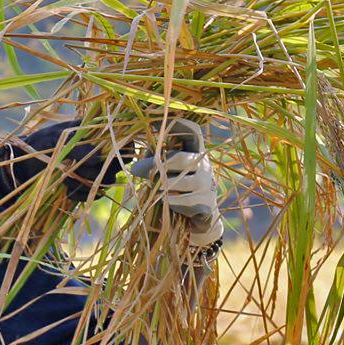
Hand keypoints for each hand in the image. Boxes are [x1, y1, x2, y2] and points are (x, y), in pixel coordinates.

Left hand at [133, 120, 223, 252]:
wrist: (201, 222)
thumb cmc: (179, 191)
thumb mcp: (169, 171)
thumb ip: (158, 158)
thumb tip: (142, 148)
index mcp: (196, 152)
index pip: (192, 132)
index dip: (178, 125)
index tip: (155, 122)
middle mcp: (205, 166)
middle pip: (178, 158)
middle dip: (154, 165)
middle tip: (136, 170)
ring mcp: (207, 185)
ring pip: (177, 182)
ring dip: (160, 186)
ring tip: (154, 190)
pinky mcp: (206, 205)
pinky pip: (180, 202)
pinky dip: (169, 203)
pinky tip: (166, 204)